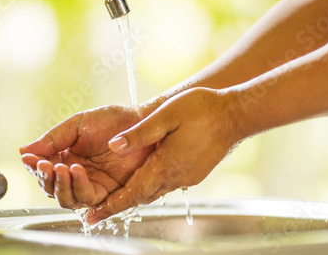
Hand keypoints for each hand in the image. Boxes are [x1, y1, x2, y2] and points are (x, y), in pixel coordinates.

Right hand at [20, 101, 161, 208]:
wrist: (142, 122)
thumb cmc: (113, 120)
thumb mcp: (76, 125)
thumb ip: (52, 139)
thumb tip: (24, 151)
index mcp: (66, 156)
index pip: (44, 170)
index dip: (35, 167)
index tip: (30, 159)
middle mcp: (77, 173)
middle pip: (52, 189)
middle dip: (46, 178)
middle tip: (46, 165)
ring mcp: (92, 184)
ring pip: (67, 198)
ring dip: (60, 185)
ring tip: (60, 167)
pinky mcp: (108, 192)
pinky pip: (88, 198)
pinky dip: (79, 186)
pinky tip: (76, 170)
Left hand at [85, 88, 240, 223]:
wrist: (234, 114)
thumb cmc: (201, 110)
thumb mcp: (166, 114)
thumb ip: (140, 132)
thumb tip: (114, 146)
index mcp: (167, 164)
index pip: (133, 193)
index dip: (111, 206)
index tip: (92, 217)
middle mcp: (176, 177)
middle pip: (141, 197)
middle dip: (117, 205)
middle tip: (94, 213)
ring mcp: (186, 177)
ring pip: (153, 192)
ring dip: (133, 197)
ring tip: (112, 200)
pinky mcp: (193, 173)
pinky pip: (165, 185)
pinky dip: (149, 187)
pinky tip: (141, 181)